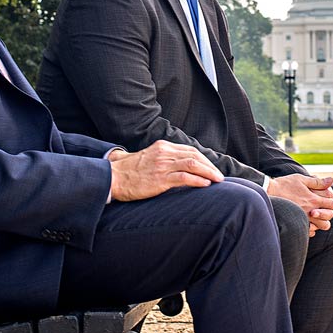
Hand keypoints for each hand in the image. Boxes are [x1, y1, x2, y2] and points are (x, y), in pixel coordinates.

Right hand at [108, 140, 223, 201]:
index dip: (204, 159)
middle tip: (219, 176)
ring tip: (218, 180)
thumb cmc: (128, 172)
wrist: (113, 178)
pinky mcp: (160, 179)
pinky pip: (184, 177)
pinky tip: (206, 185)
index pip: (190, 150)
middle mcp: (164, 153)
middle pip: (195, 156)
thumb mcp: (148, 158)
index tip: (212, 168)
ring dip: (208, 172)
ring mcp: (162, 165)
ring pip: (193, 165)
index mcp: (162, 147)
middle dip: (210, 166)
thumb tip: (175, 165)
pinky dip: (198, 180)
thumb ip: (162, 158)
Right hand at [268, 174, 332, 234]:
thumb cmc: (284, 185)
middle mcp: (311, 211)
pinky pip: (311, 232)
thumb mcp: (301, 179)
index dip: (332, 202)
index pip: (332, 204)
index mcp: (313, 199)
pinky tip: (308, 222)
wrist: (268, 194)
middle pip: (330, 216)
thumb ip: (317, 182)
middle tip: (323, 209)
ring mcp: (304, 219)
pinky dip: (312, 228)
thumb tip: (331, 180)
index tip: (328, 200)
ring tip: (317, 217)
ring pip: (322, 226)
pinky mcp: (297, 224)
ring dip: (322, 221)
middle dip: (329, 212)